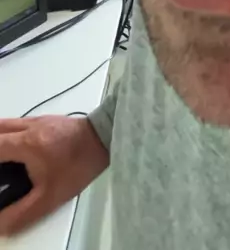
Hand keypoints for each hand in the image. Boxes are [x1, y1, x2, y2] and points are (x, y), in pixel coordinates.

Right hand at [0, 115, 108, 236]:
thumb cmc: (78, 165)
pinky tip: (17, 152)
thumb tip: (2, 224)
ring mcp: (37, 120)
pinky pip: (19, 124)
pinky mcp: (46, 120)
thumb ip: (22, 212)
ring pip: (7, 124)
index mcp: (25, 144)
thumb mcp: (49, 196)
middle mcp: (28, 127)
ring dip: (0, 140)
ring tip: (4, 161)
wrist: (104, 139)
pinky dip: (10, 136)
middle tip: (0, 168)